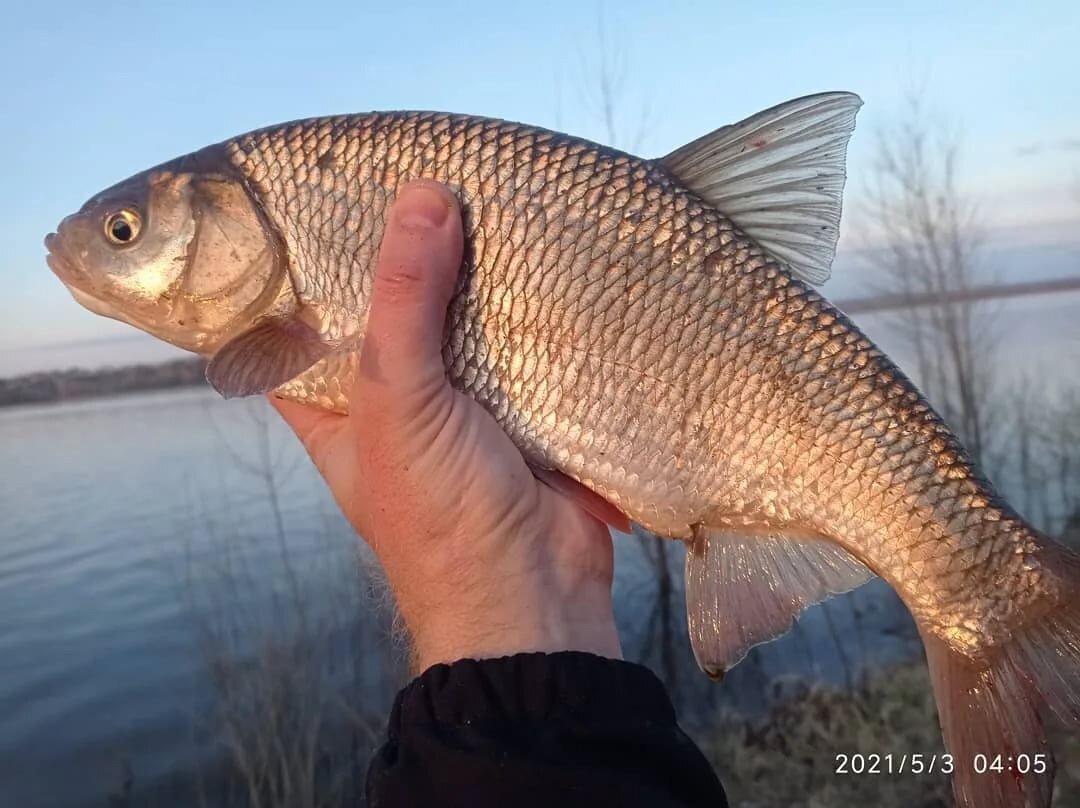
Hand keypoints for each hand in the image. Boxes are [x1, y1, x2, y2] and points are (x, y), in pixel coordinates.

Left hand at [270, 180, 621, 670]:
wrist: (536, 597)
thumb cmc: (439, 517)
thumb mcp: (399, 402)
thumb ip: (405, 302)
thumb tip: (422, 199)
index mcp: (336, 406)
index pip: (299, 324)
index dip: (302, 268)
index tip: (317, 198)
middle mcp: (394, 400)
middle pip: (390, 310)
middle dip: (406, 255)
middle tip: (421, 175)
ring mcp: (462, 403)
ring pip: (461, 320)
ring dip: (476, 274)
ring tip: (483, 192)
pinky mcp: (523, 406)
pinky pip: (522, 341)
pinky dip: (530, 305)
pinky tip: (539, 249)